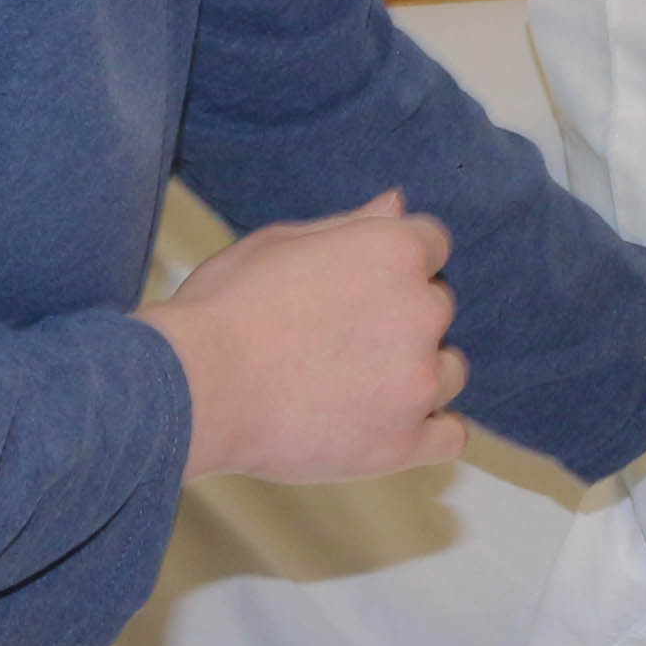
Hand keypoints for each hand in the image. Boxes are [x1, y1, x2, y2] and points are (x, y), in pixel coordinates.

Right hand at [144, 192, 467, 484]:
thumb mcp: (281, 241)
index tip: (358, 286)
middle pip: (438, 306)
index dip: (394, 262)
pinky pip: (450, 434)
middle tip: (337, 337)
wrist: (195, 387)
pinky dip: (427, 429)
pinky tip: (386, 423)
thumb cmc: (227, 308)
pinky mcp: (404, 441)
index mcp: (394, 251)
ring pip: (450, 369)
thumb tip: (398, 203)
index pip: (432, 244)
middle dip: (401, 317)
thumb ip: (351, 223)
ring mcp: (417, 380)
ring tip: (354, 384)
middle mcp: (420, 311)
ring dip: (417, 372)